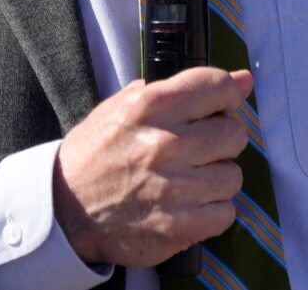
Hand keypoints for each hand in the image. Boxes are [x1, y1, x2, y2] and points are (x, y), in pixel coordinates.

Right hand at [52, 67, 252, 267]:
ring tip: (191, 179)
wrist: (63, 210)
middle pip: (234, 134)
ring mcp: (171, 188)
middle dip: (221, 140)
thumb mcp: (127, 106)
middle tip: (198, 149)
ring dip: (216, 179)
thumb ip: (187, 89)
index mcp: (149, 106)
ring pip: (233, 176)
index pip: (219, 86)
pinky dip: (212, 212)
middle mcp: (163, 144)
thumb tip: (244, 80)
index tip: (217, 108)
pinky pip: (225, 213)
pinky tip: (190, 205)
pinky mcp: (175, 226)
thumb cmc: (97, 153)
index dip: (225, 97)